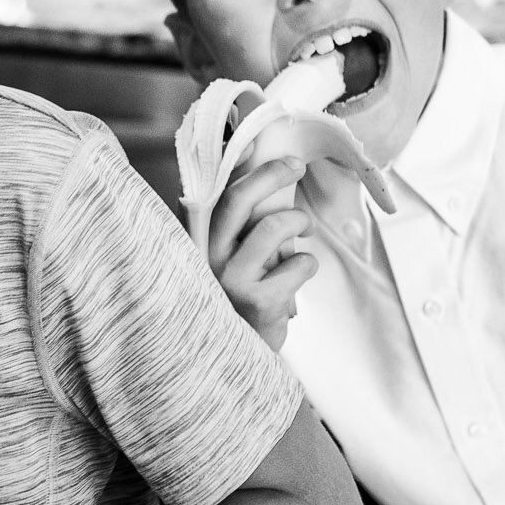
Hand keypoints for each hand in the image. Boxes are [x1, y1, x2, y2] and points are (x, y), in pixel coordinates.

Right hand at [208, 156, 316, 349]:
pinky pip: (299, 264)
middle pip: (240, 199)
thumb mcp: (228, 260)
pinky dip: (306, 266)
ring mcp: (230, 279)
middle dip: (273, 174)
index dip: (237, 165)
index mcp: (197, 243)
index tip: (257, 144)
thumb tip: (254, 168)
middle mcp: (206, 257)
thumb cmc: (236, 302)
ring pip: (274, 226)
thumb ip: (238, 224)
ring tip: (299, 234)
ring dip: (297, 223)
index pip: (213, 193)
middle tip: (294, 167)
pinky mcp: (257, 300)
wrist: (233, 360)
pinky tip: (295, 278)